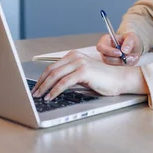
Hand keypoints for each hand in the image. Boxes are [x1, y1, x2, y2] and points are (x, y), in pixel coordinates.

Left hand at [30, 50, 146, 100]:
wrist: (118, 80)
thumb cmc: (102, 79)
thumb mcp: (82, 75)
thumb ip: (69, 76)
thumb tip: (52, 86)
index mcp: (73, 55)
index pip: (52, 67)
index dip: (42, 78)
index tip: (36, 87)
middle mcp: (75, 57)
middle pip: (52, 70)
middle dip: (41, 83)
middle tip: (34, 93)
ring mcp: (80, 63)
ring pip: (56, 76)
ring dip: (45, 87)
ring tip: (40, 96)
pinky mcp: (84, 71)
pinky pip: (64, 82)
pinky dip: (55, 90)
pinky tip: (51, 96)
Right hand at [96, 32, 142, 65]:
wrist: (135, 46)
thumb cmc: (130, 39)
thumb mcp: (132, 37)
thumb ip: (128, 42)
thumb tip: (124, 50)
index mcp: (106, 39)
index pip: (100, 47)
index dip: (108, 51)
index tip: (120, 53)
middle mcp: (105, 49)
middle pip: (105, 58)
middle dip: (116, 59)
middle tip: (127, 57)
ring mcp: (108, 57)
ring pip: (111, 63)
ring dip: (122, 61)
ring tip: (132, 57)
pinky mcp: (113, 63)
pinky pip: (117, 66)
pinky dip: (125, 63)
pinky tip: (131, 58)